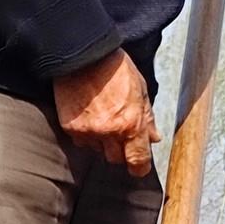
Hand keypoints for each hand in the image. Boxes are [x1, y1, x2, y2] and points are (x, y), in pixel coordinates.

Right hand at [53, 49, 155, 173]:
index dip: (139, 167)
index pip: (137, 160)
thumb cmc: (114, 68)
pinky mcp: (71, 128)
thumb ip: (147, 118)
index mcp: (131, 123)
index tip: (138, 167)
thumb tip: (154, 138)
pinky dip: (86, 135)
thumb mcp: (140, 89)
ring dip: (102, 142)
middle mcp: (110, 132)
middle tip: (119, 132)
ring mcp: (88, 132)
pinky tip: (88, 116)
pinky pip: (81, 142)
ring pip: (98, 151)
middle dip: (120, 150)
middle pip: (116, 159)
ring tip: (102, 118)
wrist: (83, 56)